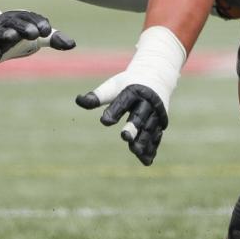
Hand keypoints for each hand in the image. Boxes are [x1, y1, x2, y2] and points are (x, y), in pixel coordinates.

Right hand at [0, 10, 74, 62]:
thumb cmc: (16, 32)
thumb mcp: (34, 33)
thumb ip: (52, 38)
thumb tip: (72, 44)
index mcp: (22, 20)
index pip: (31, 19)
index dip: (39, 23)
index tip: (47, 30)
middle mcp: (8, 24)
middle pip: (17, 23)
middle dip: (25, 28)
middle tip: (34, 34)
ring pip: (1, 32)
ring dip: (7, 34)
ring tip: (13, 37)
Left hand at [75, 26, 184, 165]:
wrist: (155, 77)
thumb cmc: (128, 83)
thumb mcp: (113, 86)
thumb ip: (97, 96)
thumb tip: (79, 101)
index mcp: (133, 91)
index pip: (123, 102)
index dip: (114, 111)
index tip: (104, 121)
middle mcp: (147, 102)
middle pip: (139, 116)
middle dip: (133, 127)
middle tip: (125, 137)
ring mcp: (156, 114)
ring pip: (149, 129)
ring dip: (143, 141)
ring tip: (136, 152)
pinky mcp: (160, 123)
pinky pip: (155, 137)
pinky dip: (151, 148)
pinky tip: (146, 160)